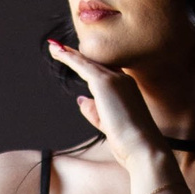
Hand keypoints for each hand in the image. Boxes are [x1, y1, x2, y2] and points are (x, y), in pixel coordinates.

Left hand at [46, 38, 168, 168]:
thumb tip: (81, 99)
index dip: (89, 64)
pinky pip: (82, 66)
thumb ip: (94, 110)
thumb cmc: (129, 142)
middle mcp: (123, 79)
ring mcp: (115, 79)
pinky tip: (57, 51)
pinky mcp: (105, 83)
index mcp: (128, 88)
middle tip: (59, 47)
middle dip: (76, 55)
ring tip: (53, 47)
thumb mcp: (108, 124)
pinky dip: (68, 57)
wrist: (141, 146)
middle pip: (95, 63)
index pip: (105, 71)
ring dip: (68, 54)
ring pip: (87, 62)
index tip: (77, 59)